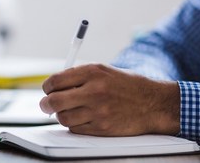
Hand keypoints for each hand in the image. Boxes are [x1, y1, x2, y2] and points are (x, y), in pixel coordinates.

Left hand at [40, 64, 179, 135]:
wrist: (153, 103)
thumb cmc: (127, 85)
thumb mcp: (103, 70)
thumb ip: (78, 76)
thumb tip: (54, 86)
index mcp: (93, 72)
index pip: (55, 81)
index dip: (47, 87)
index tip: (48, 90)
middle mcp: (94, 90)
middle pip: (54, 101)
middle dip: (46, 104)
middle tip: (46, 105)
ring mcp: (98, 111)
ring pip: (63, 118)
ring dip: (61, 115)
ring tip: (69, 110)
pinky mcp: (102, 128)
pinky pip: (76, 129)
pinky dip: (74, 124)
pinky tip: (82, 118)